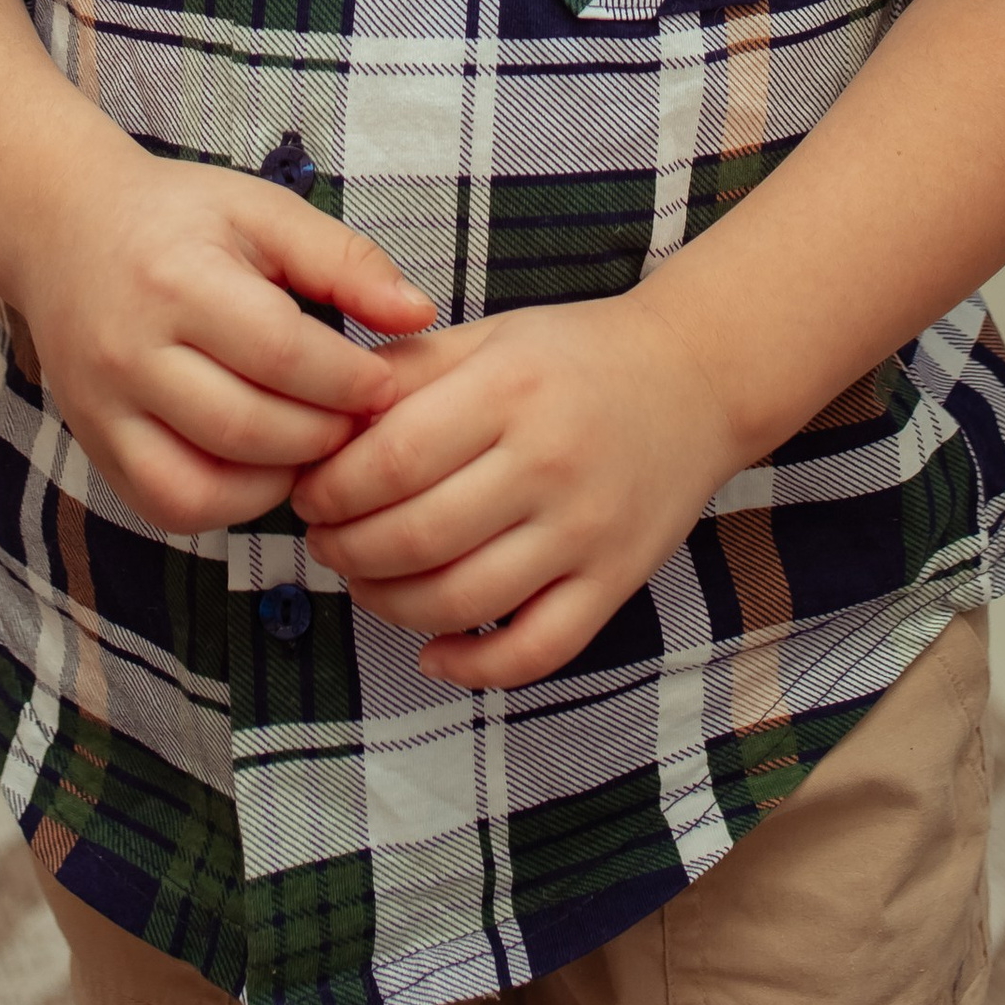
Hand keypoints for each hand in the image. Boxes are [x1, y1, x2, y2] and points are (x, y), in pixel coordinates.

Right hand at [21, 135, 435, 537]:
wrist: (64, 230)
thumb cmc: (178, 218)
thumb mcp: (263, 211)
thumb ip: (344, 260)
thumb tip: (420, 315)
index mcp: (174, 279)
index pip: (279, 352)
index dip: (348, 380)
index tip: (387, 382)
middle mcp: (128, 351)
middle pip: (247, 427)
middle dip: (324, 435)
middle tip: (363, 422)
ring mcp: (103, 408)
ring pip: (203, 485)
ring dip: (281, 480)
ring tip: (318, 446)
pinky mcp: (94, 446)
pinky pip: (168, 506)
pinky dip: (230, 504)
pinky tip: (265, 467)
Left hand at [291, 284, 744, 687]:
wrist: (697, 378)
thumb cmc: (574, 357)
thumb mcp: (488, 337)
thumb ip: (404, 374)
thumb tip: (319, 425)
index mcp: (510, 389)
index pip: (391, 459)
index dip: (330, 489)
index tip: (307, 494)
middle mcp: (549, 461)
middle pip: (416, 536)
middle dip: (346, 551)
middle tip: (325, 542)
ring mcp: (586, 530)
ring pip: (461, 601)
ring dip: (388, 606)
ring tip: (366, 583)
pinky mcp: (615, 581)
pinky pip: (536, 650)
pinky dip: (472, 668)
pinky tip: (432, 653)